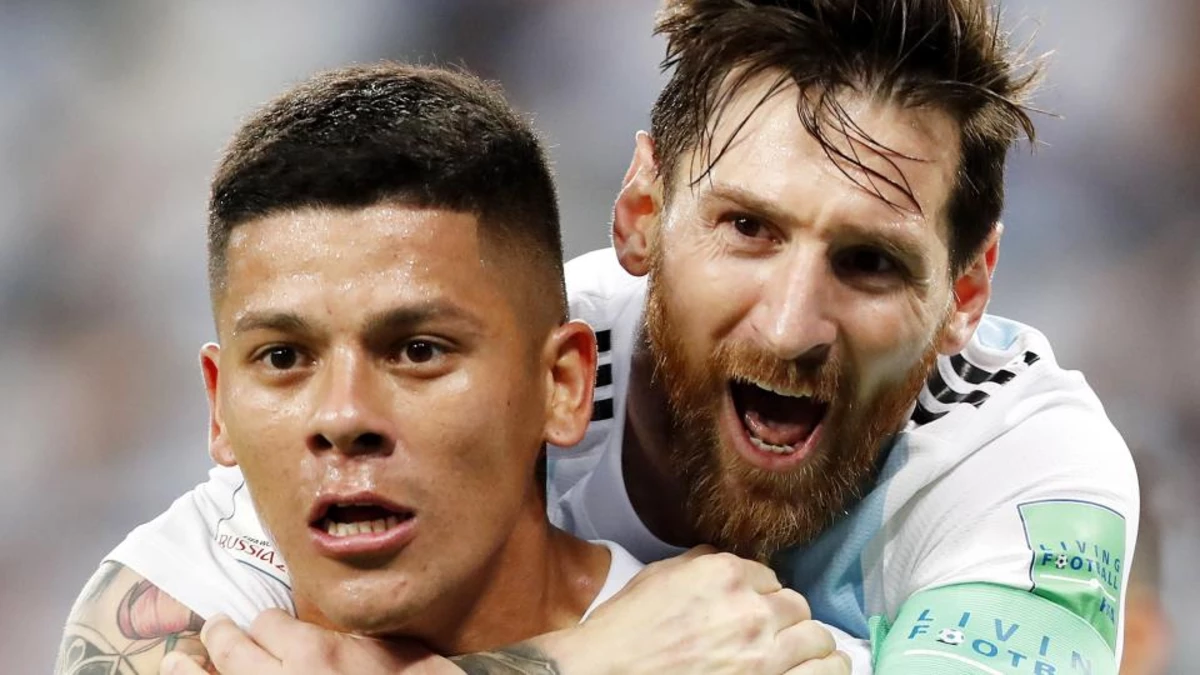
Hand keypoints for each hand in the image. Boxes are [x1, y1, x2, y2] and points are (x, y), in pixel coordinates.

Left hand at [158, 610, 462, 674]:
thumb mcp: (396, 652)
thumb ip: (360, 637)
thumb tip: (342, 625)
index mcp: (314, 651)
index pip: (269, 623)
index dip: (267, 622)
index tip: (267, 624)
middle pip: (231, 648)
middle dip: (219, 634)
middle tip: (214, 627)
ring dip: (186, 672)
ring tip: (173, 662)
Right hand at [537, 547, 849, 674]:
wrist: (607, 673)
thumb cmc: (624, 632)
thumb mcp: (657, 578)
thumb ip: (697, 563)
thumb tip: (722, 560)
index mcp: (725, 574)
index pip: (769, 577)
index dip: (761, 596)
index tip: (753, 611)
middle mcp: (753, 609)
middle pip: (797, 606)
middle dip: (786, 620)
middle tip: (772, 637)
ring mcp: (766, 654)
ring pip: (820, 639)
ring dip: (811, 647)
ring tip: (803, 658)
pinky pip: (826, 673)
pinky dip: (825, 672)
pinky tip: (817, 672)